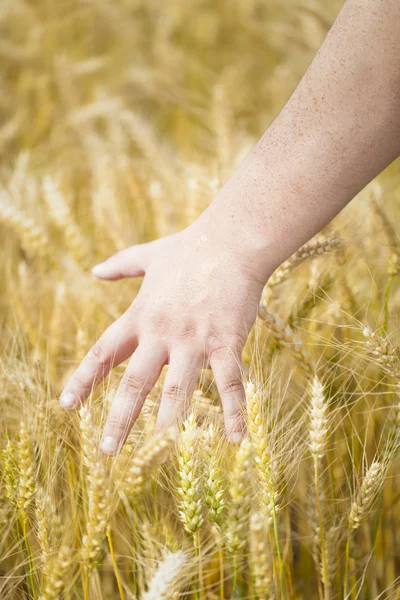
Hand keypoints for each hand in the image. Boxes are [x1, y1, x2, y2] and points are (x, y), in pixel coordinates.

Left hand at [60, 212, 266, 454]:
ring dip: (167, 422)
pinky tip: (236, 440)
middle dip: (119, 419)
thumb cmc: (190, 247)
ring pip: (176, 390)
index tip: (66, 405)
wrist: (231, 241)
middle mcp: (161, 334)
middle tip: (107, 451)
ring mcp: (194, 341)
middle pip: (133, 383)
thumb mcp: (148, 255)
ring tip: (159, 449)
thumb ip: (121, 265)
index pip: (104, 353)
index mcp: (140, 316)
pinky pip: (229, 383)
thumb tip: (95, 270)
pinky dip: (233, 412)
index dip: (84, 380)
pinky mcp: (226, 343)